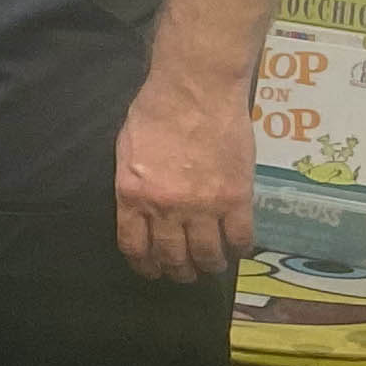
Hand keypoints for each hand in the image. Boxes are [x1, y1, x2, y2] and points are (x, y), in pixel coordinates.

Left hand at [115, 72, 254, 284]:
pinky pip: (239, 237)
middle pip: (171, 256)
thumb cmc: (155, 111)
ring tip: (212, 266)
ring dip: (209, 265)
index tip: (152, 271)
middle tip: (185, 274)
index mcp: (132, 196)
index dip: (144, 265)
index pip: (135, 246)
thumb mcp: (126, 151)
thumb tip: (139, 207)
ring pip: (206, 253)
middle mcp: (165, 208)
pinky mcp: (236, 197)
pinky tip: (237, 250)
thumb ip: (133, 184)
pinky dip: (239, 249)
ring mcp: (202, 206)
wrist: (195, 90)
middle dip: (177, 271)